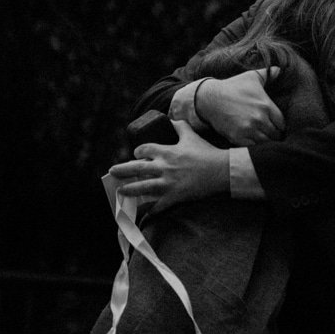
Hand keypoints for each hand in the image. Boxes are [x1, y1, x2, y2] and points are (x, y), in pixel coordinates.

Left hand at [108, 118, 233, 212]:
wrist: (222, 171)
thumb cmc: (207, 153)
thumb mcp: (192, 135)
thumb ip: (180, 126)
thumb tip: (172, 120)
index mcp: (166, 152)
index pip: (144, 150)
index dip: (138, 152)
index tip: (136, 155)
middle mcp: (163, 167)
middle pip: (136, 168)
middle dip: (122, 170)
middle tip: (112, 172)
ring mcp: (168, 183)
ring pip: (142, 188)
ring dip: (129, 190)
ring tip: (120, 191)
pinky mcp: (175, 197)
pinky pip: (158, 205)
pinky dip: (150, 210)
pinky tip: (143, 213)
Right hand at [194, 68, 283, 146]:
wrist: (210, 99)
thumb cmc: (232, 87)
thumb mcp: (251, 78)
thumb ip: (268, 74)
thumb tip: (280, 69)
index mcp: (265, 105)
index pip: (282, 123)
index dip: (280, 125)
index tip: (276, 125)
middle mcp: (259, 119)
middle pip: (275, 135)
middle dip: (274, 134)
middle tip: (270, 134)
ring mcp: (248, 129)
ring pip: (265, 143)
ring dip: (265, 141)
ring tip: (262, 139)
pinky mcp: (238, 138)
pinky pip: (252, 147)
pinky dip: (253, 146)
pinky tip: (252, 141)